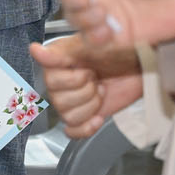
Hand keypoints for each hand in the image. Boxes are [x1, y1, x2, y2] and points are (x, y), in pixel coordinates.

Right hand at [28, 33, 142, 136]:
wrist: (139, 62)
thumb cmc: (118, 47)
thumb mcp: (91, 44)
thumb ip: (62, 50)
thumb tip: (36, 51)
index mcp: (56, 60)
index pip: (51, 79)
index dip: (74, 79)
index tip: (88, 69)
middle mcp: (59, 80)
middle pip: (59, 101)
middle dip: (86, 91)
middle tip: (96, 77)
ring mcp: (70, 99)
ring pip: (68, 116)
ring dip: (91, 106)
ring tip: (100, 90)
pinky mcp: (83, 115)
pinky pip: (72, 131)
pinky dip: (87, 126)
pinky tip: (98, 115)